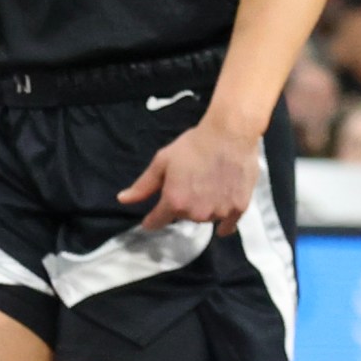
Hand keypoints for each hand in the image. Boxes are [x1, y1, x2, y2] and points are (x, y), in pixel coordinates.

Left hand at [118, 117, 258, 233]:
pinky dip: (224, 224)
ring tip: (209, 185)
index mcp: (174, 202)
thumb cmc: (193, 145)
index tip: (152, 218)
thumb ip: (143, 185)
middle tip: (189, 182)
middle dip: (182, 204)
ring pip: (205, 218)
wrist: (230, 134)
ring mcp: (218, 213)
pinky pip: (227, 226)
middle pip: (183, 217)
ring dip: (203, 208)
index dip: (152, 219)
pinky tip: (222, 216)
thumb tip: (122, 200)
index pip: (157, 221)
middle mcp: (195, 213)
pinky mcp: (238, 209)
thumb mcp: (162, 161)